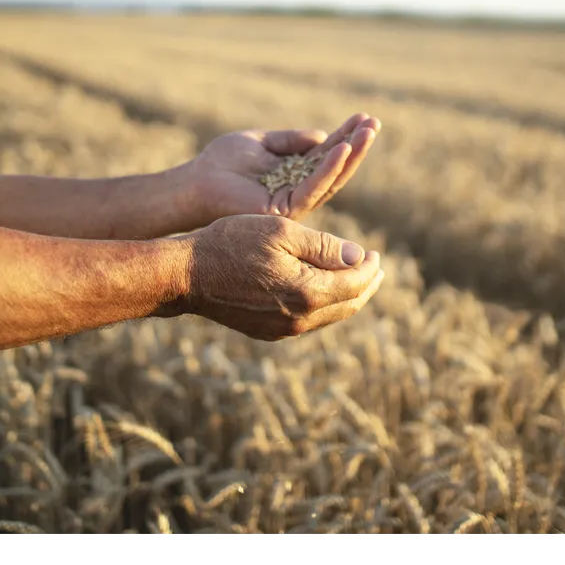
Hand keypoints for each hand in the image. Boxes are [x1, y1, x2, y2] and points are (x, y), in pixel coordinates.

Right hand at [166, 215, 383, 340]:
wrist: (187, 275)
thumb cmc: (232, 243)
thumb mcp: (282, 232)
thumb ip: (325, 246)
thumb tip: (360, 257)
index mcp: (308, 293)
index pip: (355, 283)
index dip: (370, 267)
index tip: (376, 253)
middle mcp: (300, 319)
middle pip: (348, 305)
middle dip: (366, 285)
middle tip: (376, 269)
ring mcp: (283, 330)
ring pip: (330, 316)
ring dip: (347, 297)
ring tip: (356, 279)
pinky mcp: (269, 332)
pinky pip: (309, 321)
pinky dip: (324, 305)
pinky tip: (323, 291)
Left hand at [187, 113, 380, 223]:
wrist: (196, 182)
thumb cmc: (222, 162)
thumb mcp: (262, 142)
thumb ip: (291, 140)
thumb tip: (323, 136)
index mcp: (294, 174)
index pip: (327, 154)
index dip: (346, 136)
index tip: (364, 117)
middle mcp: (299, 190)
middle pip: (335, 168)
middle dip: (356, 146)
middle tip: (374, 124)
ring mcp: (294, 202)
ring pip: (330, 179)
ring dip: (350, 155)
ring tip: (367, 133)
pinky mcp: (285, 209)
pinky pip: (312, 188)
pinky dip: (328, 169)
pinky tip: (341, 149)